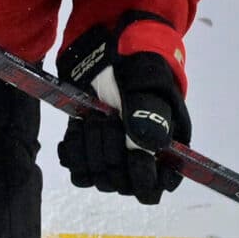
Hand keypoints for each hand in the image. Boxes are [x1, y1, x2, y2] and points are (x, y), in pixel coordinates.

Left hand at [58, 18, 188, 204]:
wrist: (107, 50)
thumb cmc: (137, 64)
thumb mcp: (147, 80)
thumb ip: (149, 111)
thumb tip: (148, 146)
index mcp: (164, 147)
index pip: (154, 187)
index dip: (141, 178)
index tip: (132, 153)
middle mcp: (138, 158)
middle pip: (120, 184)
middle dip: (110, 150)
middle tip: (108, 117)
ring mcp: (112, 156)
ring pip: (97, 177)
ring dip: (90, 147)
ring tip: (93, 116)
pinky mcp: (87, 150)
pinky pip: (77, 170)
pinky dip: (73, 149)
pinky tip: (78, 126)